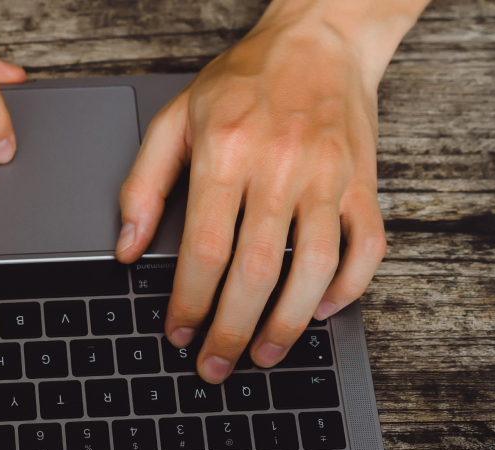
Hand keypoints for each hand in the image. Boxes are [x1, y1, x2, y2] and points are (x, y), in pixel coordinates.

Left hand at [115, 0, 427, 382]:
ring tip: (264, 354)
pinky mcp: (364, 183)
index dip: (189, 302)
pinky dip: (347, 288)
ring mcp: (328, 176)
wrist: (319, 39)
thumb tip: (127, 249)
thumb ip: (143, 184)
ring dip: (288, 324)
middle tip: (214, 366)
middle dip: (230, 330)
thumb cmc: (243, 80)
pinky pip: (367, 248)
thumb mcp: (175, 118)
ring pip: (314, 268)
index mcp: (226, 152)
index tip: (178, 333)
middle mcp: (280, 166)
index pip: (204, 248)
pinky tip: (321, 310)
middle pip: (255, 271)